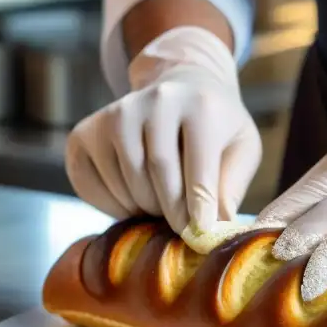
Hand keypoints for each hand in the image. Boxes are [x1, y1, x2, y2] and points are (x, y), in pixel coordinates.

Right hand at [65, 26, 261, 234]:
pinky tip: (133, 201)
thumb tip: (216, 229)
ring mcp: (116, 114)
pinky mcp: (85, 132)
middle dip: (171, 212)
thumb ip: (230, 187)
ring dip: (144, 209)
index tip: (200, 235)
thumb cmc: (214, 129)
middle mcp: (155, 101)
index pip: (198, 169)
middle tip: (181, 227)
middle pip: (158, 174)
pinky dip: (113, 207)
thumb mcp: (240, 150)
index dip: (199, 210)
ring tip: (161, 206)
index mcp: (200, 105)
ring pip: (126, 184)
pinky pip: (91, 187)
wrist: (180, 91)